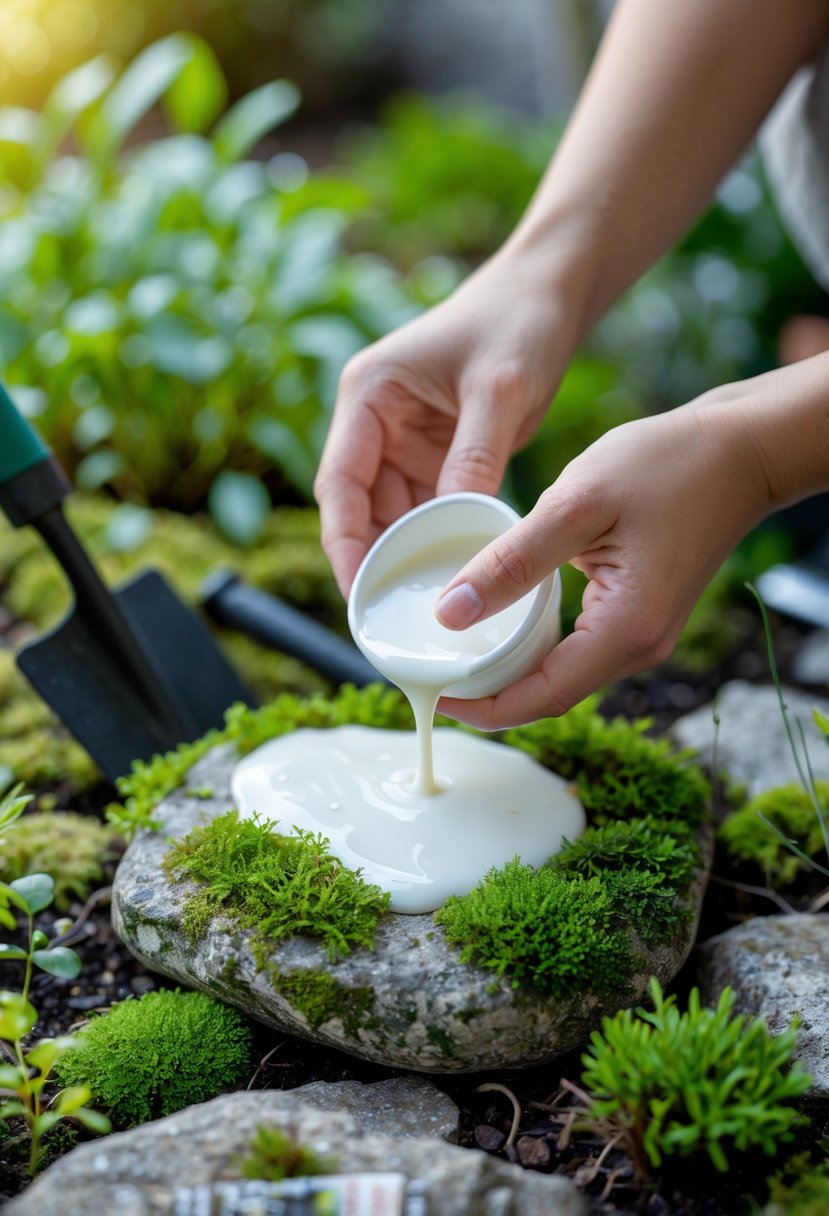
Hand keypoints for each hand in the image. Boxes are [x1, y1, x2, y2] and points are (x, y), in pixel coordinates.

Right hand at [313, 253, 577, 596]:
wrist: (550, 292)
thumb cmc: (518, 321)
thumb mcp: (499, 391)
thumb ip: (474, 458)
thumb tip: (458, 528)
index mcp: (368, 394)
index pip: (339, 483)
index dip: (344, 542)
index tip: (358, 592)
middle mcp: (375, 421)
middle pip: (361, 508)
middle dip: (375, 561)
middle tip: (392, 619)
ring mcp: (404, 440)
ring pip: (394, 515)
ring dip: (409, 555)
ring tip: (426, 608)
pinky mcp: (436, 454)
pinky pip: (428, 508)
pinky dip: (439, 539)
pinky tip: (457, 575)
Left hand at [435, 390, 775, 727]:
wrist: (740, 450)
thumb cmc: (667, 465)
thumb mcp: (576, 505)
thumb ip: (511, 563)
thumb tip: (449, 615)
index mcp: (625, 631)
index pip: (541, 698)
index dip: (482, 708)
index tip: (434, 694)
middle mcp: (639, 647)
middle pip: (549, 693)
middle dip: (489, 692)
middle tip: (432, 669)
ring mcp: (643, 634)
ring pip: (562, 672)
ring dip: (509, 668)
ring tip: (454, 647)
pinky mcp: (640, 615)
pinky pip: (578, 647)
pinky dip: (535, 643)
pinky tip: (501, 617)